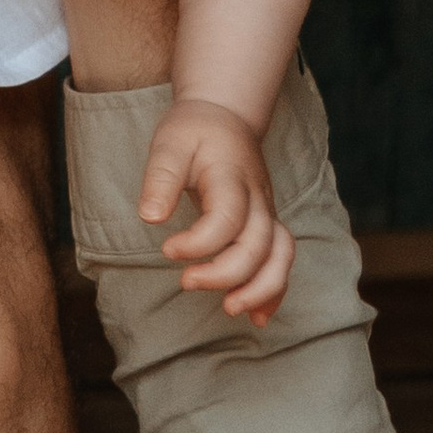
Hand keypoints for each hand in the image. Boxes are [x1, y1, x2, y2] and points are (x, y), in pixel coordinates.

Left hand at [139, 98, 293, 322]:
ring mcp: (266, 213)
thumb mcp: (169, 144)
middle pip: (257, 245)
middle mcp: (258, 198)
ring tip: (231, 310)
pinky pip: (282, 260)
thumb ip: (161, 178)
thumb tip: (150, 217)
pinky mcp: (266, 225)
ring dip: (261, 288)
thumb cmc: (194, 131)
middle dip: (226, 273)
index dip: (200, 242)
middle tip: (186, 283)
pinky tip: (256, 315)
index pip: (228, 218)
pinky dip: (274, 290)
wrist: (227, 116)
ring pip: (280, 255)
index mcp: (232, 177)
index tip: (166, 249)